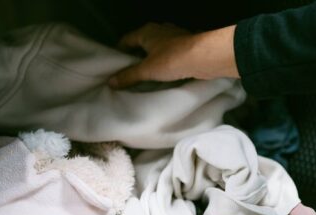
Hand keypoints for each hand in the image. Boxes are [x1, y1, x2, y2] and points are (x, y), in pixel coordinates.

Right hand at [108, 23, 239, 88]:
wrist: (204, 58)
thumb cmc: (172, 59)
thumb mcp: (147, 70)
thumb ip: (128, 75)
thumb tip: (111, 82)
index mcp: (147, 32)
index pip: (126, 40)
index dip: (119, 51)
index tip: (114, 65)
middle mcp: (160, 31)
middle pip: (142, 44)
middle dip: (135, 57)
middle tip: (128, 73)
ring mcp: (174, 37)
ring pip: (157, 49)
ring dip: (151, 60)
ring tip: (145, 76)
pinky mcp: (185, 47)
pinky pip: (169, 55)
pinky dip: (164, 63)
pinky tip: (163, 75)